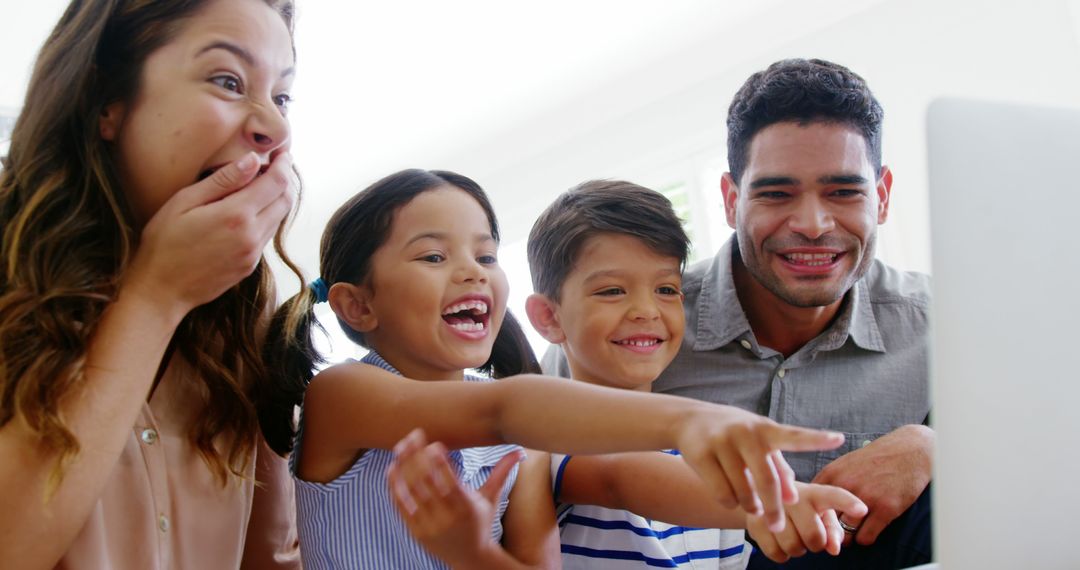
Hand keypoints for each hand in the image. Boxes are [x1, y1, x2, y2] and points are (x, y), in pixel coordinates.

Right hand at [123, 150, 296, 317]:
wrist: (161, 289)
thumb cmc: (164, 242)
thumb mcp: (185, 202)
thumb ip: (223, 180)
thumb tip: (253, 160)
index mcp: (236, 215)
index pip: (276, 182)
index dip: (283, 163)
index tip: (283, 152)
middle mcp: (252, 235)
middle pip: (285, 200)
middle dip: (284, 179)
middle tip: (275, 164)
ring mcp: (253, 254)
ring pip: (279, 218)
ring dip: (277, 199)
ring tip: (261, 184)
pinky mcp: (250, 266)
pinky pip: (267, 235)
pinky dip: (266, 217)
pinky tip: (248, 210)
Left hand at [387, 429, 522, 567]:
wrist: (470, 558)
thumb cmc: (481, 521)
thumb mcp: (491, 498)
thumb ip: (501, 473)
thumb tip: (520, 451)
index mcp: (467, 508)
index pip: (451, 484)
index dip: (442, 464)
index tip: (435, 444)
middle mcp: (447, 518)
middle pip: (428, 484)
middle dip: (418, 457)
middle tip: (413, 434)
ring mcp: (429, 526)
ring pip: (412, 493)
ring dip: (404, 467)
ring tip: (400, 446)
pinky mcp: (415, 532)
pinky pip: (401, 506)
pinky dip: (395, 487)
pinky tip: (392, 468)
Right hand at [675, 408, 844, 532]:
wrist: (691, 420)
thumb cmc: (737, 436)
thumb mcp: (761, 443)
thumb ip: (780, 468)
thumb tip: (794, 498)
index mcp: (765, 429)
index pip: (793, 436)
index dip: (815, 439)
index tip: (838, 439)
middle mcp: (745, 433)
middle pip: (767, 480)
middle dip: (774, 508)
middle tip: (777, 527)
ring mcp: (721, 443)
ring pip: (743, 492)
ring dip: (750, 506)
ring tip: (751, 505)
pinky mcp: (701, 455)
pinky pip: (722, 494)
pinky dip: (730, 503)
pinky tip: (731, 498)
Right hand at [747, 482, 866, 562]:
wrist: (758, 497)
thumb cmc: (799, 508)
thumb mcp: (819, 512)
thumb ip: (833, 529)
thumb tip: (834, 549)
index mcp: (814, 493)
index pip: (833, 496)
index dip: (848, 504)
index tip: (862, 510)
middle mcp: (792, 497)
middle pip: (814, 537)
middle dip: (815, 543)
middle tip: (808, 534)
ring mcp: (771, 509)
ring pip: (794, 548)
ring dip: (797, 548)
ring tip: (791, 534)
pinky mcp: (754, 522)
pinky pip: (777, 553)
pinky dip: (781, 553)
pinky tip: (778, 539)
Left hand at [812, 424, 933, 545]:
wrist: (910, 450)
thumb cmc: (877, 459)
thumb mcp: (846, 463)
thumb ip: (830, 482)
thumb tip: (813, 506)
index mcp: (832, 473)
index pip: (811, 504)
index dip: (815, 516)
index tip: (822, 520)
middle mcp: (845, 485)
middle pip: (826, 521)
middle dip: (831, 530)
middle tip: (838, 531)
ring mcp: (865, 497)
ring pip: (845, 533)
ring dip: (849, 536)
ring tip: (855, 531)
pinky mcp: (885, 508)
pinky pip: (866, 537)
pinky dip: (866, 539)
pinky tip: (870, 531)